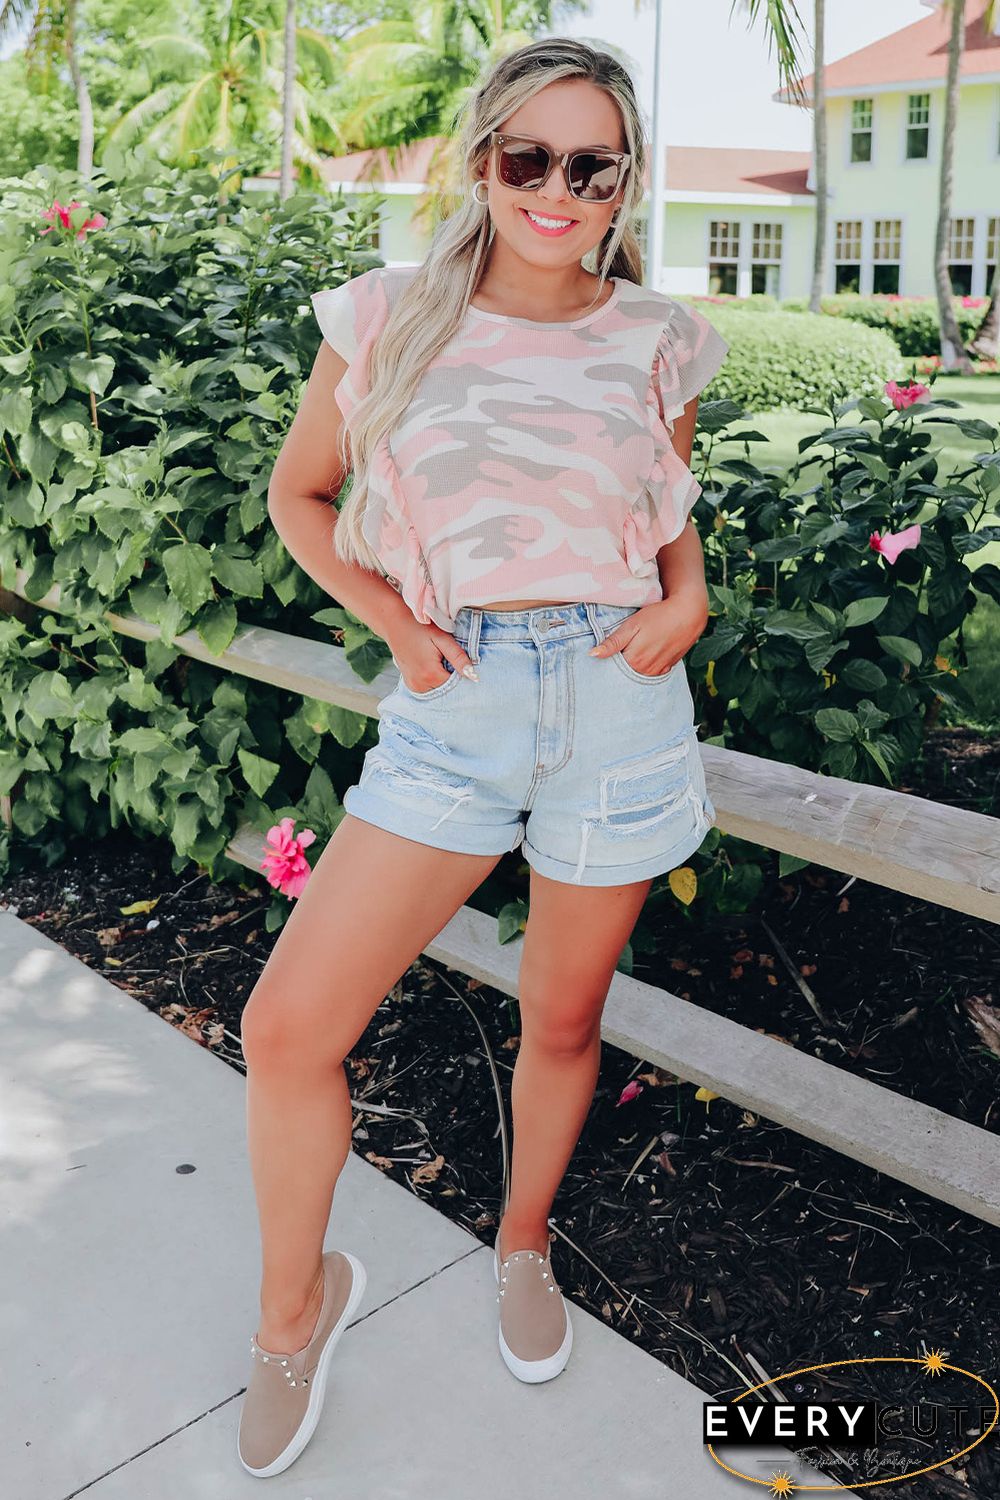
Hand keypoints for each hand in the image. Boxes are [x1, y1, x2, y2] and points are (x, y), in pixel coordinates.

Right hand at [386, 619, 478, 692]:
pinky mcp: (411, 685)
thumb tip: (474, 676)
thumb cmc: (420, 628)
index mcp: (430, 674)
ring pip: (439, 690)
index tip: (463, 663)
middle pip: (448, 689)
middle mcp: (421, 685)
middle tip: (451, 659)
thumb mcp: (442, 639)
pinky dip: (435, 680)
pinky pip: (430, 688)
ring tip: (440, 661)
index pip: (457, 685)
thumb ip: (458, 658)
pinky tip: (433, 666)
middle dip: (454, 678)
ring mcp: (414, 687)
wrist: (394, 623)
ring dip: (444, 679)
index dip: (463, 675)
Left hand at [588, 592, 708, 675]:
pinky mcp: (668, 667)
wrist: (689, 613)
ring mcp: (658, 670)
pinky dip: (646, 666)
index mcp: (634, 661)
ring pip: (638, 673)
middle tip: (618, 651)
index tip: (603, 654)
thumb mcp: (631, 626)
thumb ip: (612, 642)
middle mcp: (646, 670)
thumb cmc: (658, 616)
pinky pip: (652, 672)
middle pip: (625, 673)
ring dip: (633, 666)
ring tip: (633, 650)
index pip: (612, 669)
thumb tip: (592, 655)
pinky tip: (645, 655)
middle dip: (619, 666)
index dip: (607, 661)